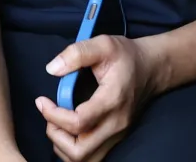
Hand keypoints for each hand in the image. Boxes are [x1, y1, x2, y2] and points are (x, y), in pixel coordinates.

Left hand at [37, 33, 160, 161]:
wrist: (152, 68)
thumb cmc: (127, 56)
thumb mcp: (103, 44)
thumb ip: (77, 53)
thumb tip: (52, 69)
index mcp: (111, 100)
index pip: (78, 123)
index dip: (53, 115)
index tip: (42, 101)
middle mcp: (116, 123)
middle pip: (79, 151)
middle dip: (56, 136)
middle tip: (50, 116)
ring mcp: (117, 134)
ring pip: (84, 159)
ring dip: (63, 146)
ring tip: (58, 124)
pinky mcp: (116, 139)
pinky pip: (90, 156)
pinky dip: (73, 149)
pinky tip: (69, 130)